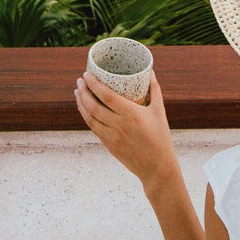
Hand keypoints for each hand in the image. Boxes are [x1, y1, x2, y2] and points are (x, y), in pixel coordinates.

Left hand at [76, 69, 179, 188]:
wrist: (157, 168)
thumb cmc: (161, 138)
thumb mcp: (160, 111)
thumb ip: (155, 90)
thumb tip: (150, 72)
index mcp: (131, 114)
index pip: (106, 96)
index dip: (93, 84)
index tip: (86, 74)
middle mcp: (119, 126)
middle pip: (93, 106)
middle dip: (83, 91)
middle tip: (79, 81)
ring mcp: (111, 138)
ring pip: (89, 118)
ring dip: (81, 104)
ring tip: (78, 92)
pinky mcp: (109, 146)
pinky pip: (94, 129)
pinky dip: (87, 117)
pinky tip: (85, 109)